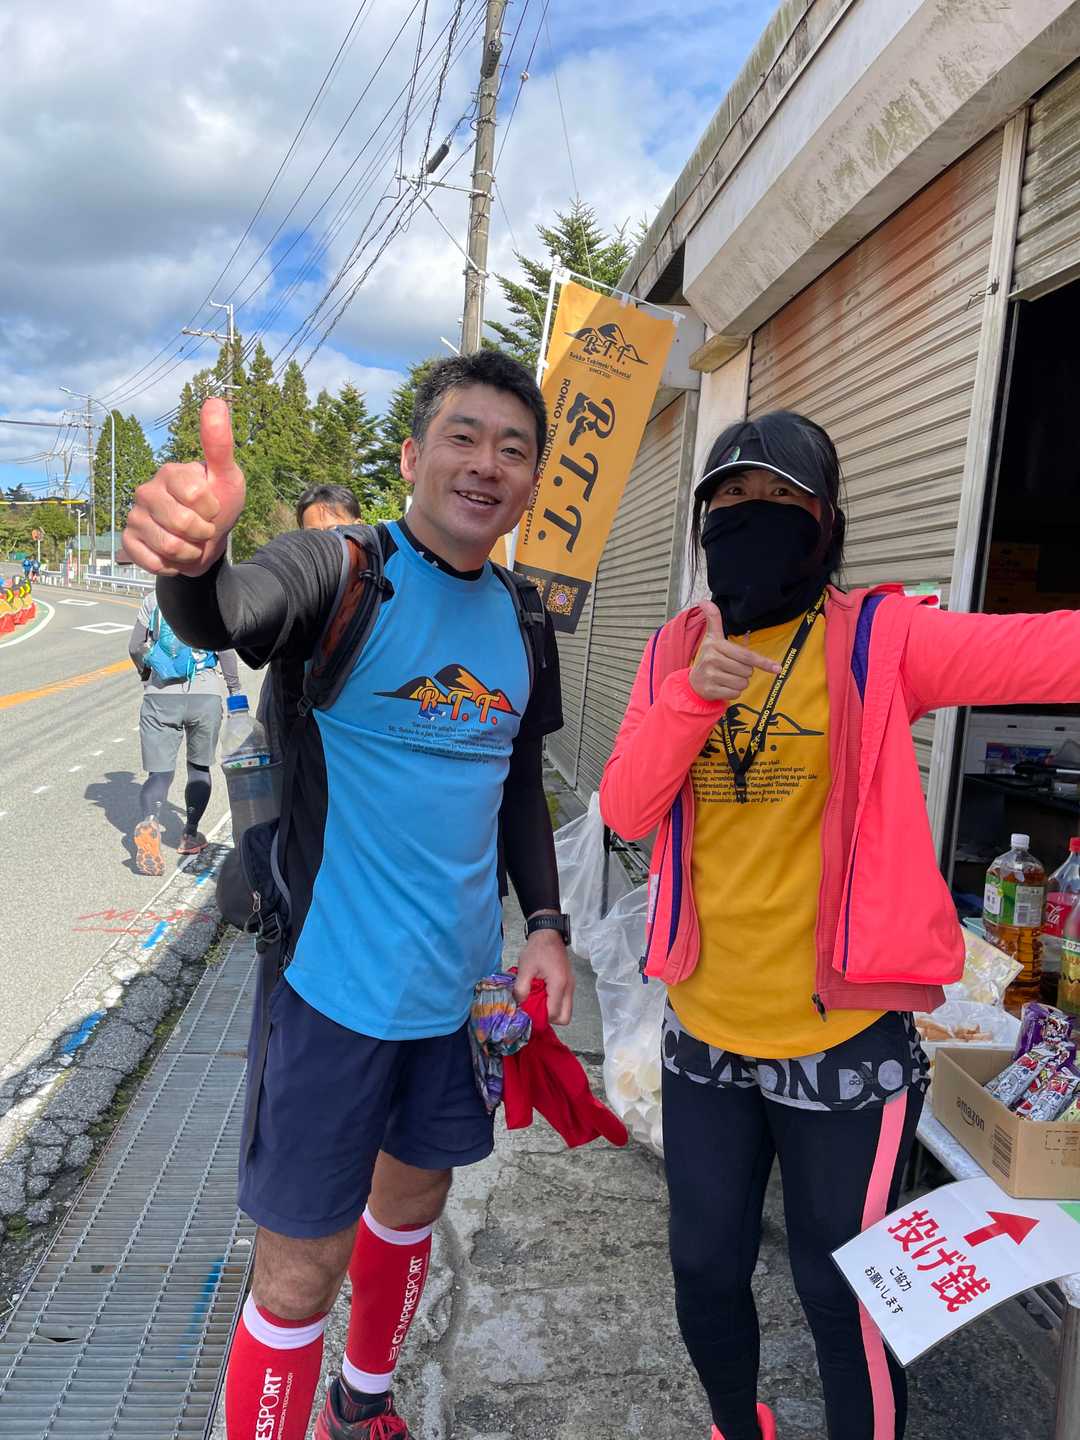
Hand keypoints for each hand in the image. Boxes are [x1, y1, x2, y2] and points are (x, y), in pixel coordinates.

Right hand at [121, 398, 244, 575]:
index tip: (214, 508)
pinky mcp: (128, 541)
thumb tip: (214, 400)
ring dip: (190, 552)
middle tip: (204, 528)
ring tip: (191, 542)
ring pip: (168, 546)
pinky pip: (152, 561)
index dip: (212, 510)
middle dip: (203, 534)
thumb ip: (220, 443)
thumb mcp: (228, 476)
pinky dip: (172, 565)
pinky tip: (175, 555)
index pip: (196, 495)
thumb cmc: (219, 505)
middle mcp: (146, 490)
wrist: (207, 542)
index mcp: (170, 472)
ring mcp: (135, 515)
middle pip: (181, 523)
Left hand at [514, 929, 574, 1025]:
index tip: (528, 1012)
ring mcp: (571, 986)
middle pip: (565, 1018)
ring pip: (566, 1010)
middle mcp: (569, 988)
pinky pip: (564, 1001)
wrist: (548, 934)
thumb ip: (521, 989)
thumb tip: (520, 1005)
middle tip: (535, 1009)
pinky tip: (542, 993)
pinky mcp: (569, 983)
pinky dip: (554, 1002)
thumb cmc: (537, 949)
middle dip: (550, 1018)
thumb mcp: (525, 968)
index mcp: (559, 984)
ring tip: (537, 1000)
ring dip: (552, 1010)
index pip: (554, 1014)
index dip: (540, 1017)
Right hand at [688, 600, 779, 701]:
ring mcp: (710, 675)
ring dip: (739, 683)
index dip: (763, 662)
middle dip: (745, 672)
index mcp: (716, 645)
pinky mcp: (710, 690)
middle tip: (732, 668)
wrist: (693, 682)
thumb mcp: (711, 638)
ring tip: (727, 677)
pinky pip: (734, 693)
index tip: (777, 668)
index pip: (746, 656)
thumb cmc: (709, 657)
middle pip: (747, 671)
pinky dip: (732, 692)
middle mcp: (712, 659)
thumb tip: (704, 600)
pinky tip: (723, 686)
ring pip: (742, 683)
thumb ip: (713, 619)